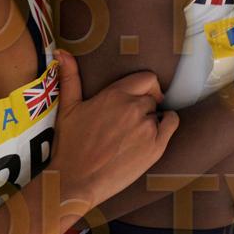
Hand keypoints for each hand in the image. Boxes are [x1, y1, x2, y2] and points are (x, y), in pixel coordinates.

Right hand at [50, 50, 177, 209]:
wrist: (76, 181)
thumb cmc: (70, 146)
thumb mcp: (67, 108)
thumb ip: (70, 77)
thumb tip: (62, 52)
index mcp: (115, 95)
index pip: (147, 78)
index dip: (147, 87)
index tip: (141, 96)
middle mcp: (133, 107)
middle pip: (153, 97)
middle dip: (145, 106)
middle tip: (131, 121)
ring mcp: (146, 127)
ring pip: (159, 112)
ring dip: (151, 119)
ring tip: (134, 134)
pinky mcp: (156, 146)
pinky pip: (172, 124)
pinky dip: (166, 126)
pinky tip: (153, 135)